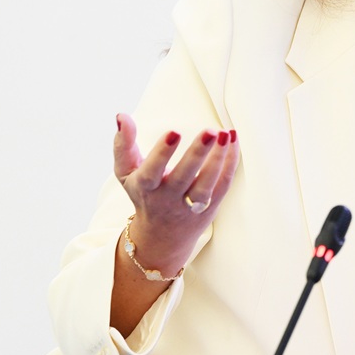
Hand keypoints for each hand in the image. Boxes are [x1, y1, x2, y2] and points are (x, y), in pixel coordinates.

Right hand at [112, 112, 238, 271]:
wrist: (162, 238)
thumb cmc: (143, 195)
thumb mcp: (126, 173)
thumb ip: (123, 145)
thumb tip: (122, 115)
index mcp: (146, 188)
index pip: (152, 172)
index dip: (162, 153)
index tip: (175, 131)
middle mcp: (168, 199)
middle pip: (184, 178)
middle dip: (197, 154)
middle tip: (211, 131)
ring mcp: (190, 205)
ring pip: (207, 185)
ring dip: (218, 159)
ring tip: (226, 134)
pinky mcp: (210, 207)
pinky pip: (222, 184)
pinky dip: (230, 163)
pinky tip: (232, 141)